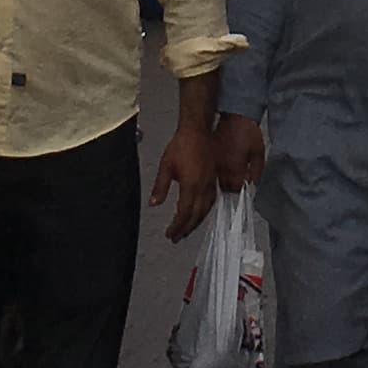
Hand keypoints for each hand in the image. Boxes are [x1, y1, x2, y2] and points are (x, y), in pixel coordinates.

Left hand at [151, 125, 219, 241]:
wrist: (197, 130)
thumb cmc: (182, 144)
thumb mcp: (166, 166)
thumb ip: (160, 187)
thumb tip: (154, 204)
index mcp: (191, 185)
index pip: (184, 212)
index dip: (177, 226)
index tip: (170, 234)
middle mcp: (203, 187)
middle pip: (196, 215)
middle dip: (186, 229)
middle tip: (177, 237)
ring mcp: (211, 183)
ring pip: (206, 210)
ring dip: (196, 222)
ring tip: (187, 230)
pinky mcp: (214, 178)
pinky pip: (211, 201)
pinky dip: (204, 211)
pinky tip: (200, 213)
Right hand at [212, 112, 265, 192]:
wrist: (235, 114)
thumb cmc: (247, 130)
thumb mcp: (259, 152)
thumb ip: (257, 170)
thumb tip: (254, 181)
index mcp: (235, 169)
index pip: (236, 189)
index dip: (241, 189)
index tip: (244, 186)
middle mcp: (222, 167)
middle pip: (224, 187)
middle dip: (232, 187)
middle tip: (237, 182)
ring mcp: (214, 160)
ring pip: (216, 178)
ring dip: (223, 179)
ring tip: (230, 174)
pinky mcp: (210, 153)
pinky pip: (212, 167)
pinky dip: (216, 169)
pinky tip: (223, 164)